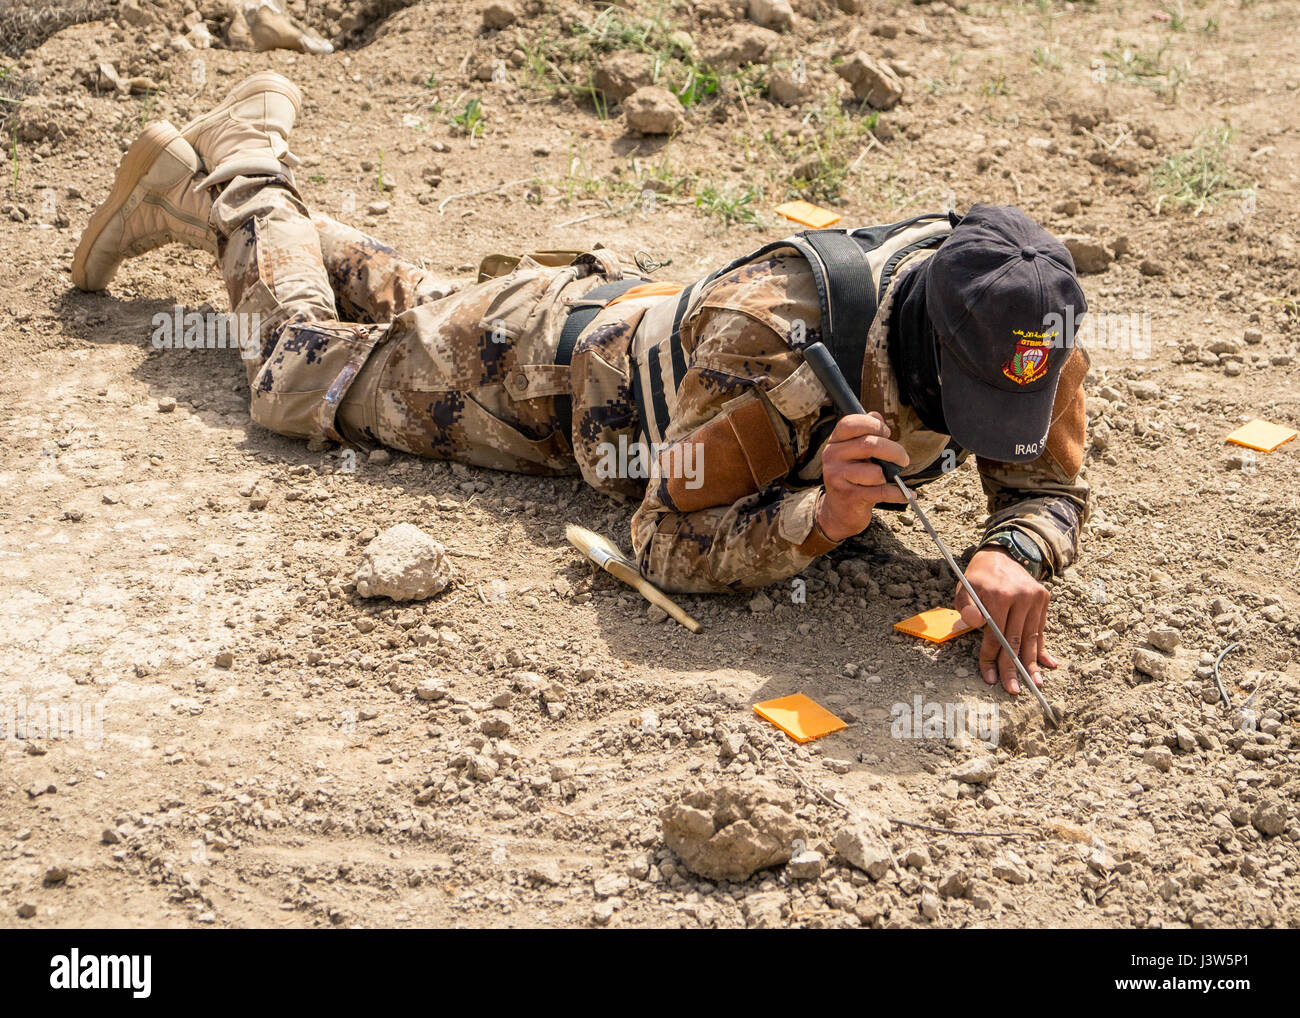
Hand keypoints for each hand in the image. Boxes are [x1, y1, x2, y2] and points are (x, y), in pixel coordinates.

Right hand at [816, 412, 909, 540]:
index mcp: (835, 442)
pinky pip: (881, 492)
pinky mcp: (848, 496)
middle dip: (894, 451)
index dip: (873, 425)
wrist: (839, 510)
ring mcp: (837, 477)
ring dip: (889, 476)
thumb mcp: (854, 453)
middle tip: (903, 459)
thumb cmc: (852, 477)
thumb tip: (877, 415)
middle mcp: (832, 457)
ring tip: (888, 479)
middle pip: (869, 445)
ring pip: (876, 472)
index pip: (850, 423)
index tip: (887, 433)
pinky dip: (898, 493)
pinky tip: (904, 493)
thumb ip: (865, 432)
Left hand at [955, 547, 1057, 695]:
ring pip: (1031, 637)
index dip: (991, 658)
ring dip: (1032, 664)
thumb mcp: (964, 588)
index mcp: (999, 595)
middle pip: (1015, 640)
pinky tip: (1048, 665)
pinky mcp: (1043, 599)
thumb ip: (966, 607)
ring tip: (1035, 684)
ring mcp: (1035, 598)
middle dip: (1013, 668)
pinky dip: (1042, 648)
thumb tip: (976, 625)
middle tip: (1013, 690)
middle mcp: (1021, 597)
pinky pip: (1041, 629)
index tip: (990, 678)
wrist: (1001, 555)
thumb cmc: (978, 578)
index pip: (995, 635)